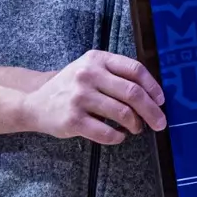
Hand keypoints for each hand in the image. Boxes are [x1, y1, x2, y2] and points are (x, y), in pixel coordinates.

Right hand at [20, 51, 165, 145]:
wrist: (35, 102)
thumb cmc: (71, 87)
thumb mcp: (90, 69)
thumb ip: (116, 74)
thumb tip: (153, 94)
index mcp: (97, 59)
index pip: (135, 69)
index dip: (153, 87)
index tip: (161, 100)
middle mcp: (88, 75)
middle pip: (133, 93)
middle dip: (152, 111)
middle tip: (160, 122)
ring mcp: (79, 97)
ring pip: (123, 114)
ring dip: (136, 125)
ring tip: (136, 128)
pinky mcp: (72, 120)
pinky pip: (107, 132)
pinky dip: (118, 137)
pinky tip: (118, 135)